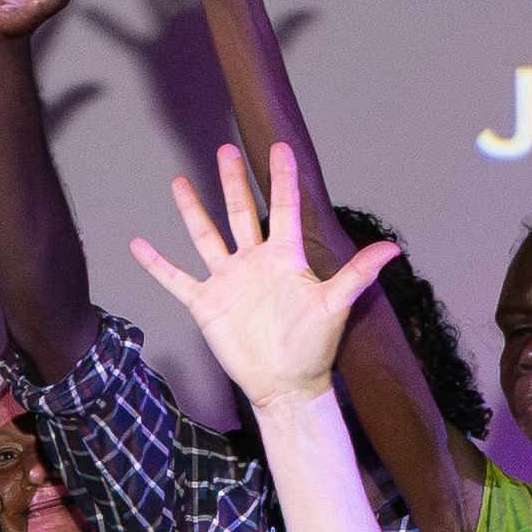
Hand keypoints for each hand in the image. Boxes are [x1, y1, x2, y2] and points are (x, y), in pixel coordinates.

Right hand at [124, 140, 399, 416]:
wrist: (285, 384)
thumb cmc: (313, 347)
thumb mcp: (335, 306)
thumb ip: (357, 274)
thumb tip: (393, 248)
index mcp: (284, 258)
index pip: (282, 208)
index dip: (282, 178)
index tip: (281, 146)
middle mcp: (254, 262)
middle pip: (239, 212)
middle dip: (233, 181)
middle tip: (227, 149)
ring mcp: (228, 281)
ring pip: (206, 236)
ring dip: (192, 209)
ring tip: (179, 181)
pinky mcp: (206, 303)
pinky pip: (176, 278)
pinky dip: (156, 264)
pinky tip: (138, 245)